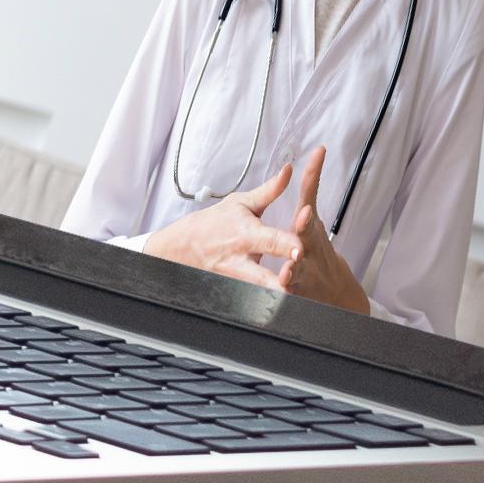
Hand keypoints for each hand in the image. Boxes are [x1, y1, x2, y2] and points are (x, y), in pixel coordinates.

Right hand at [142, 149, 368, 310]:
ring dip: (276, 299)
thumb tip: (289, 172)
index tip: (301, 249)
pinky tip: (285, 310)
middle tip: (296, 286)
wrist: (182, 246)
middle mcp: (241, 260)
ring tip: (296, 304)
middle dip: (280, 283)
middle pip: (264, 277)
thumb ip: (269, 191)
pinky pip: (254, 300)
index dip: (285, 245)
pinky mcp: (236, 290)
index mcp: (245, 234)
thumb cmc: (215, 222)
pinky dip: (268, 304)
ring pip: (259, 294)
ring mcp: (238, 279)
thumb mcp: (240, 202)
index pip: (269, 240)